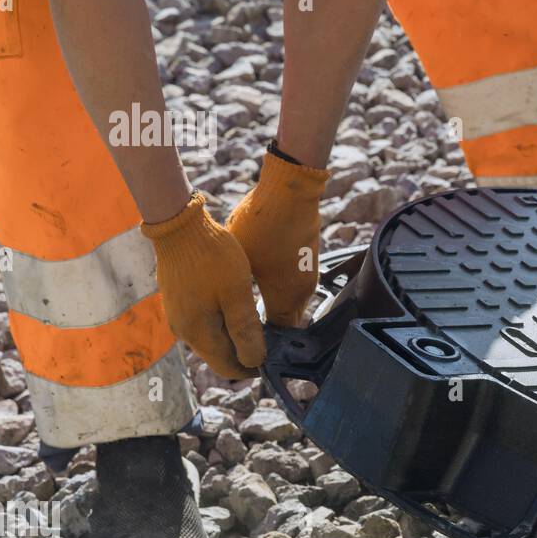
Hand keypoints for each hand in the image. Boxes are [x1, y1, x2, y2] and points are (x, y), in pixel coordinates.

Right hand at [141, 192, 265, 378]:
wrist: (179, 224)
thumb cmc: (211, 257)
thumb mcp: (237, 294)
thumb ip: (245, 330)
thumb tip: (254, 361)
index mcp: (198, 333)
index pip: (228, 368)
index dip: (252, 367)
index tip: (272, 358)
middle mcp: (183, 330)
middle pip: (219, 354)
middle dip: (243, 351)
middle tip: (269, 338)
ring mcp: (177, 315)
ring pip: (211, 337)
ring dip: (233, 335)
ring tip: (256, 321)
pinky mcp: (177, 300)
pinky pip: (203, 321)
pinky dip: (221, 320)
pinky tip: (236, 305)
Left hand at [226, 151, 329, 326]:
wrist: (290, 192)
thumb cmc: (260, 225)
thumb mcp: (239, 263)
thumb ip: (237, 291)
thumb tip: (226, 310)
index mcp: (284, 298)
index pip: (275, 335)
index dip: (259, 343)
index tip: (242, 345)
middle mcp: (302, 292)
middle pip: (285, 322)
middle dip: (267, 329)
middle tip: (244, 328)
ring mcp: (309, 276)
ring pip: (291, 303)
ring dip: (274, 307)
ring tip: (251, 305)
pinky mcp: (310, 261)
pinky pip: (295, 285)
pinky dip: (280, 289)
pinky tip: (263, 279)